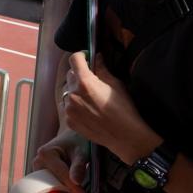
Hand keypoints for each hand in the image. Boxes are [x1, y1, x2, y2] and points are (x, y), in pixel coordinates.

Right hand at [33, 130, 89, 192]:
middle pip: (45, 188)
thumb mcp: (81, 152)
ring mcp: (38, 171)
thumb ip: (78, 166)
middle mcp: (37, 163)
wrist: (72, 137)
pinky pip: (48, 191)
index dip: (72, 189)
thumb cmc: (77, 141)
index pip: (59, 176)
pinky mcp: (42, 178)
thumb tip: (76, 182)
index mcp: (45, 154)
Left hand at [63, 52, 160, 166]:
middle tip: (93, 82)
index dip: (81, 56)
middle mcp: (72, 94)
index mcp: (84, 82)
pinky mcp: (69, 121)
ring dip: (77, 92)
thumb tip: (97, 57)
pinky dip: (76, 106)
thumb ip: (102, 69)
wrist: (124, 135)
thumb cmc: (123, 108)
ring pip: (68, 92)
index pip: (74, 59)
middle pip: (71, 76)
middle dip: (80, 75)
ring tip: (92, 100)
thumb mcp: (116, 84)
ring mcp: (68, 109)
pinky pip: (68, 107)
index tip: (86, 58)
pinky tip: (89, 111)